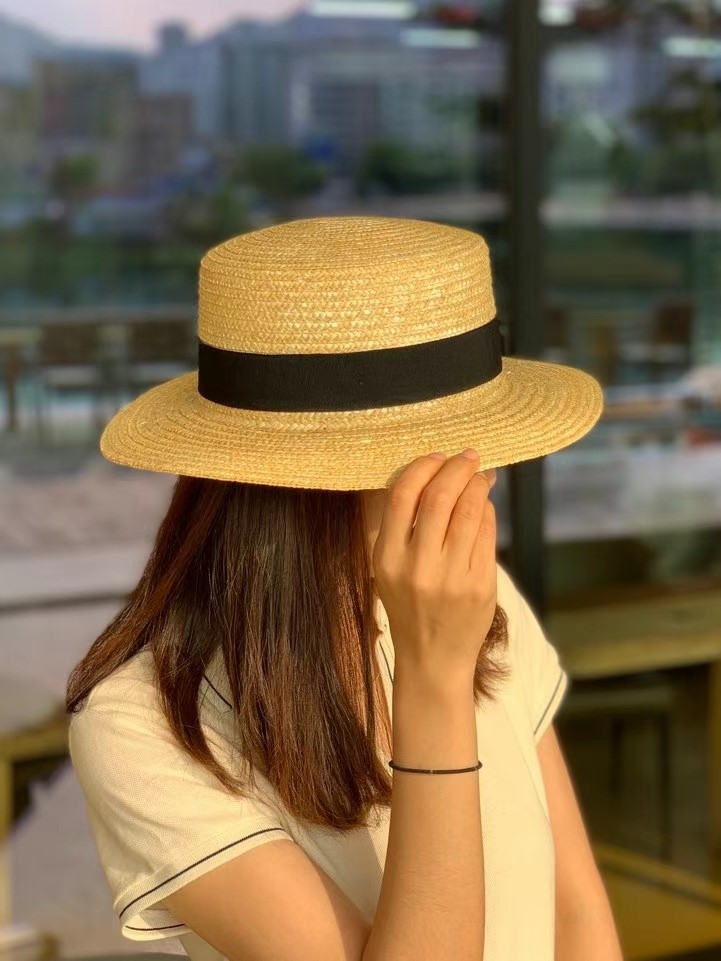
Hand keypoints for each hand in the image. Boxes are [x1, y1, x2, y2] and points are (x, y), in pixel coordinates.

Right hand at [372, 450, 496, 685]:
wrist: (432, 658)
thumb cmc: (409, 605)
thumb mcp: (388, 567)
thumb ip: (402, 525)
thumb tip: (431, 472)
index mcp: (387, 558)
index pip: (403, 495)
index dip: (422, 467)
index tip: (437, 455)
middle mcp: (418, 567)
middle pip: (440, 497)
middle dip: (457, 468)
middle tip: (467, 456)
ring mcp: (452, 578)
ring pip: (469, 512)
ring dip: (478, 485)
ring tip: (481, 475)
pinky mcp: (480, 586)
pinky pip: (487, 535)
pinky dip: (487, 511)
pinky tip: (485, 505)